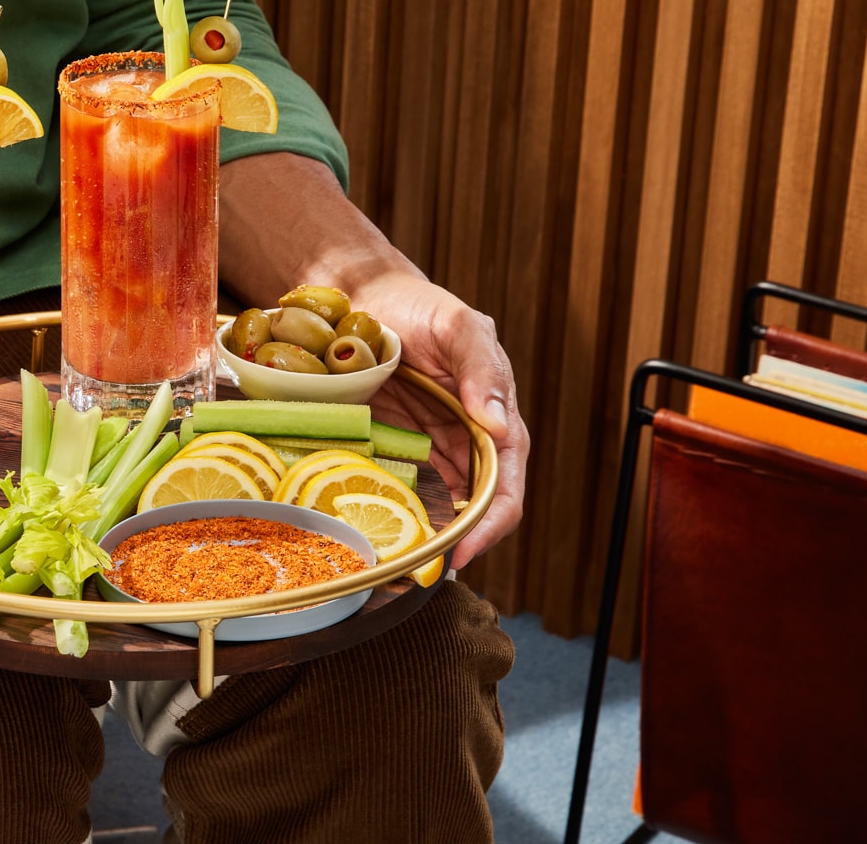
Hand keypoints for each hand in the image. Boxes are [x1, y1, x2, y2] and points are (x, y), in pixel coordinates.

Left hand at [354, 272, 527, 568]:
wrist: (362, 295)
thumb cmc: (418, 306)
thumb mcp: (458, 326)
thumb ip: (482, 368)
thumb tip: (500, 423)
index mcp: (494, 419)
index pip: (505, 486)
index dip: (491, 524)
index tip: (464, 551)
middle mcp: (463, 441)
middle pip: (470, 508)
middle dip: (453, 543)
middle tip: (420, 571)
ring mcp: (425, 447)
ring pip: (433, 506)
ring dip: (419, 536)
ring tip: (393, 563)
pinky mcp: (389, 447)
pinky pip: (393, 488)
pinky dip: (385, 511)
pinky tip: (366, 531)